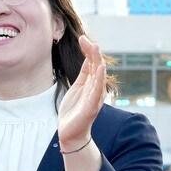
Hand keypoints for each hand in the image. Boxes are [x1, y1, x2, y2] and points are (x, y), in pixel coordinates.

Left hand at [57, 36, 105, 150]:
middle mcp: (95, 88)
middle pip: (96, 66)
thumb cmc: (74, 111)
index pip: (91, 63)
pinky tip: (100, 68)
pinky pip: (97, 90)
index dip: (88, 50)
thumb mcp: (77, 87)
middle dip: (93, 52)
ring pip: (98, 76)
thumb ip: (84, 74)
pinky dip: (99, 78)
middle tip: (87, 39)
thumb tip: (87, 57)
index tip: (82, 38)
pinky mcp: (92, 106)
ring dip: (97, 61)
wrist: (70, 132)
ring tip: (95, 48)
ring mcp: (95, 97)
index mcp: (91, 83)